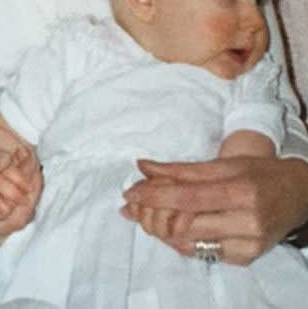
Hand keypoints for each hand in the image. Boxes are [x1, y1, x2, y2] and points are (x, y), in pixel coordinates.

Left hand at [121, 156, 307, 264]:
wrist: (297, 194)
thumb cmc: (258, 172)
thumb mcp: (224, 163)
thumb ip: (182, 169)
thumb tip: (142, 166)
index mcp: (240, 191)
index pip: (189, 197)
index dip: (156, 195)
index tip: (131, 192)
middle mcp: (246, 222)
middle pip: (187, 224)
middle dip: (154, 215)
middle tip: (134, 205)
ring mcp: (248, 245)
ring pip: (191, 243)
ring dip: (163, 230)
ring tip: (148, 215)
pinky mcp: (247, 259)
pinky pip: (204, 253)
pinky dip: (183, 241)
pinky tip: (174, 228)